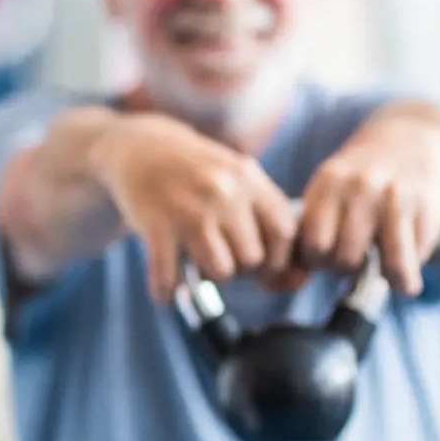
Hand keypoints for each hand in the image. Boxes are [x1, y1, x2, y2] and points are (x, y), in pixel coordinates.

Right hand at [93, 113, 300, 301]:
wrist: (141, 147)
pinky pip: (170, 275)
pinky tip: (164, 292)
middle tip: (223, 261)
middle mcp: (223, 192)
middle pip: (253, 258)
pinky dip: (167, 292)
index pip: (284, 233)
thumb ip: (266, 222)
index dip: (277, 258)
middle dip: (241, 270)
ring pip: (221, 271)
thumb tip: (298, 282)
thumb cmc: (197, 175)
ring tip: (197, 268)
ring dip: (209, 278)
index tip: (260, 264)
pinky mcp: (155, 223)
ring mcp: (188, 208)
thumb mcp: (237, 182)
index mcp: (248, 179)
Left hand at [296, 116, 439, 295]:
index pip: (312, 243)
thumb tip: (285, 279)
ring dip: (383, 275)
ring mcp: (398, 198)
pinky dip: (408, 275)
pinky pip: (415, 260)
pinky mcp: (428, 209)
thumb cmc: (360, 180)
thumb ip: (310, 228)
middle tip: (349, 259)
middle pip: (344, 257)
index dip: (315, 260)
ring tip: (381, 270)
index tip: (322, 256)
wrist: (412, 139)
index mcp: (330, 181)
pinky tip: (404, 268)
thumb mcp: (330, 189)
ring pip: (387, 264)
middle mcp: (362, 187)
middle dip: (343, 268)